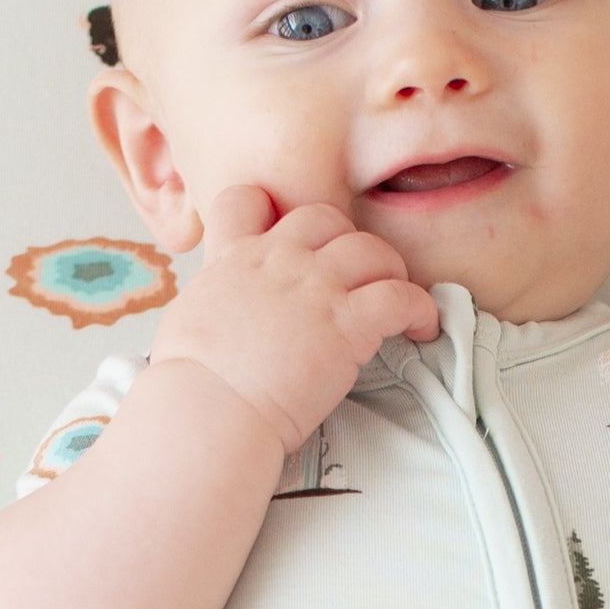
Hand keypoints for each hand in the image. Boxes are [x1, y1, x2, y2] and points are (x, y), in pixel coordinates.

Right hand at [147, 185, 442, 457]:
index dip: (275, 212)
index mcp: (232, 258)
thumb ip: (213, 304)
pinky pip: (400, 297)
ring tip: (398, 300)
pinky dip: (420, 309)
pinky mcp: (346, 323)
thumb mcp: (187, 323)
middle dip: (346, 241)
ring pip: (372, 249)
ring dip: (391, 270)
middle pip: (326, 217)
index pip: (249, 200)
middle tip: (358, 277)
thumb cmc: (191, 385)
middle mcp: (276, 260)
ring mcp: (314, 287)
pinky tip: (422, 328)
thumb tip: (216, 321)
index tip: (290, 238)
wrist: (208, 408)